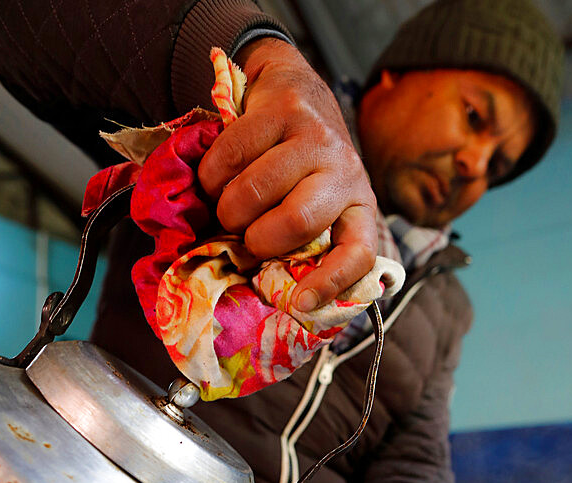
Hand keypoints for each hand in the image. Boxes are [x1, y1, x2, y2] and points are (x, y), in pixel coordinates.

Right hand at [197, 38, 377, 311]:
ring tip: (229, 208)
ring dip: (228, 210)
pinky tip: (216, 179)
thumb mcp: (311, 209)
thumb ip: (298, 247)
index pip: (359, 252)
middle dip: (258, 239)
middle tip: (245, 236)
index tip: (301, 304)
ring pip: (256, 190)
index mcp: (358, 207)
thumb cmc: (298, 171)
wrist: (294, 90)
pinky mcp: (284, 108)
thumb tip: (275, 295)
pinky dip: (211, 177)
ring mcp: (316, 137)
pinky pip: (230, 156)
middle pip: (298, 221)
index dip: (332, 282)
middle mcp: (346, 171)